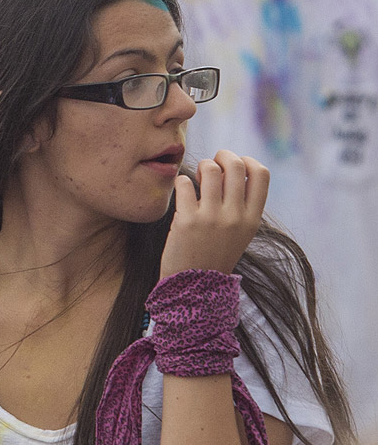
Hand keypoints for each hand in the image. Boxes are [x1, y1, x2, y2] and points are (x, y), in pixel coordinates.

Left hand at [159, 150, 268, 279]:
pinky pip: (185, 183)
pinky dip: (182, 181)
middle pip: (236, 165)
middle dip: (223, 155)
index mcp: (252, 219)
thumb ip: (240, 206)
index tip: (235, 163)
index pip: (261, 174)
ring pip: (210, 169)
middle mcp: (235, 216)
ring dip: (201, 166)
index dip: (248, 160)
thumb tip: (230, 169)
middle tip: (213, 162)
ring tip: (197, 177)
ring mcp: (211, 218)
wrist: (194, 289)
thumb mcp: (239, 234)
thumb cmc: (213, 256)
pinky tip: (182, 189)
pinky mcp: (187, 221)